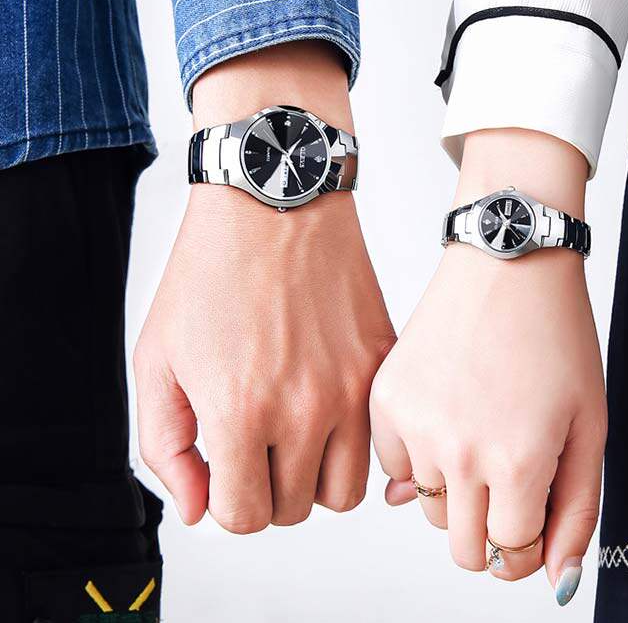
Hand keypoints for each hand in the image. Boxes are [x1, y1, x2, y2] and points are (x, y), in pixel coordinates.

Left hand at [134, 43, 394, 531]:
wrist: (275, 201)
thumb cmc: (209, 271)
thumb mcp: (156, 358)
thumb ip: (165, 446)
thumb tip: (198, 505)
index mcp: (240, 411)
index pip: (243, 516)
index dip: (226, 499)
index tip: (225, 466)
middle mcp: (305, 409)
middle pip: (294, 509)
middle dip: (267, 485)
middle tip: (255, 440)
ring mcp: (353, 385)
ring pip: (347, 491)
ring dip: (315, 474)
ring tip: (295, 429)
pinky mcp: (381, 361)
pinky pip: (378, 439)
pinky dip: (353, 439)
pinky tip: (326, 400)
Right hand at [370, 129, 606, 604]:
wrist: (505, 263)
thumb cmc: (554, 335)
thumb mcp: (590, 425)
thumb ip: (576, 512)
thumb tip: (551, 578)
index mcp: (516, 460)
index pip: (510, 555)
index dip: (528, 547)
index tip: (530, 522)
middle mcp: (458, 451)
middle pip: (463, 546)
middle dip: (492, 529)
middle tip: (508, 482)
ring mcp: (415, 424)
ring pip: (429, 507)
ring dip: (457, 489)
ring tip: (480, 431)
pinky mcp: (384, 399)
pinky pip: (394, 466)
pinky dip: (419, 456)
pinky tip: (446, 414)